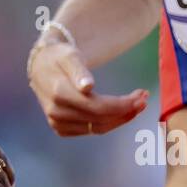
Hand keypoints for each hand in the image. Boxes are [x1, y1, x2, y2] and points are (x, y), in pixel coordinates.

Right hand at [28, 41, 147, 135]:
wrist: (42, 66)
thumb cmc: (60, 57)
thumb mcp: (70, 56)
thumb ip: (79, 70)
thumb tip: (87, 87)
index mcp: (59, 93)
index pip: (97, 107)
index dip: (122, 105)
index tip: (141, 96)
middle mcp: (56, 112)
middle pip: (100, 119)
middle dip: (126, 111)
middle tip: (144, 98)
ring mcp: (57, 122)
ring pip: (97, 128)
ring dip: (121, 118)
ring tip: (138, 104)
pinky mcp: (61, 128)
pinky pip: (91, 130)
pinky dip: (109, 123)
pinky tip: (122, 112)